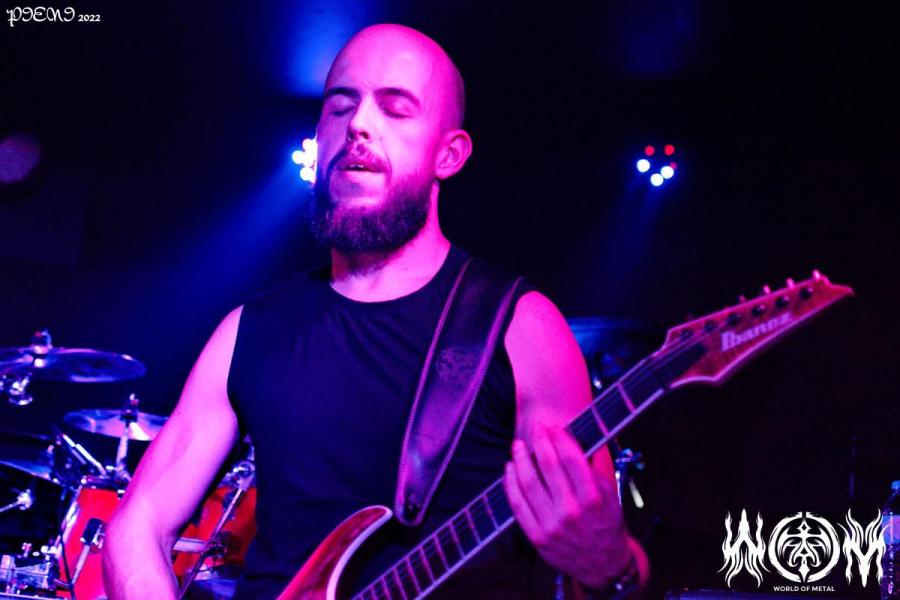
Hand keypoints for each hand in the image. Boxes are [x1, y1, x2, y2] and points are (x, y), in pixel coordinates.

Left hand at [503, 426, 632, 588]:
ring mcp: (552, 526)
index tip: (554, 427)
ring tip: (517, 446)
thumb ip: (594, 471)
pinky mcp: (536, 537)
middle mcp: (571, 512)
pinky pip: (517, 505)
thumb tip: (574, 441)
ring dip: (520, 460)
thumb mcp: (611, 497)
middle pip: (549, 467)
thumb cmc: (607, 525)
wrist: (603, 567)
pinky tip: (509, 470)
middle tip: (535, 429)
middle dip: (540, 442)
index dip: (560, 438)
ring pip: (528, 484)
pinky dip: (510, 484)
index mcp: (593, 500)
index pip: (572, 459)